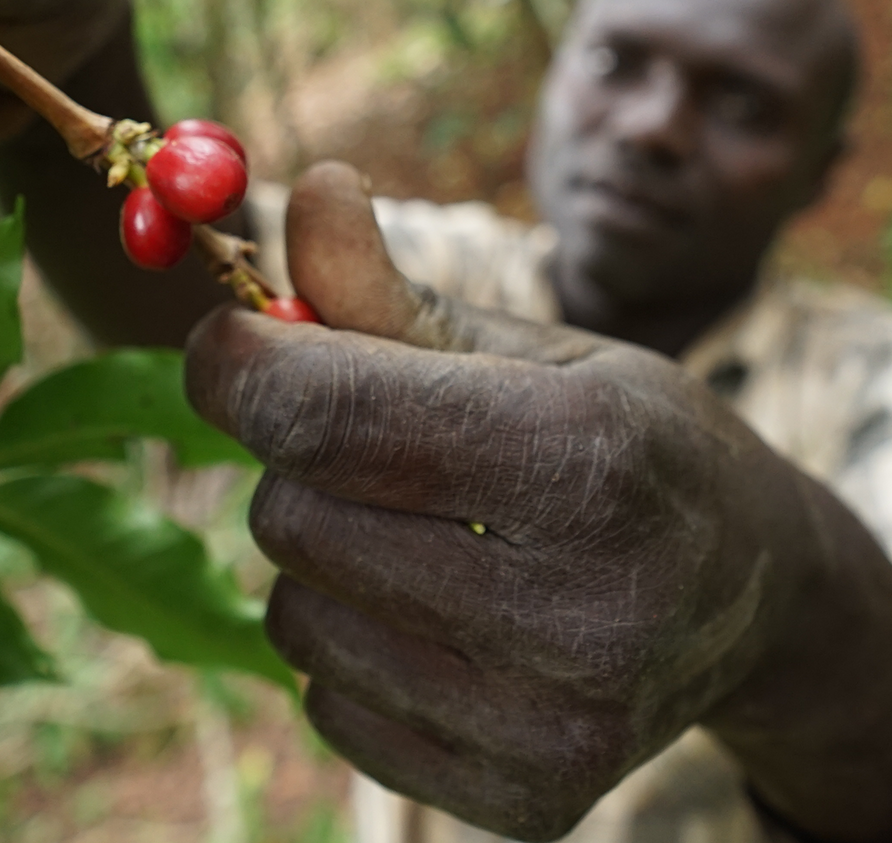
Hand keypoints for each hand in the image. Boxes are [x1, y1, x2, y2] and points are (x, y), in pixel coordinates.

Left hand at [186, 162, 891, 840]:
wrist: (748, 588)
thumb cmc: (617, 436)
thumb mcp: (523, 344)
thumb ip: (388, 286)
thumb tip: (303, 190)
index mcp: (581, 455)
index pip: (323, 414)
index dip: (236, 364)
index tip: (223, 342)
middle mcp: (579, 609)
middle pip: (291, 512)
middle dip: (298, 458)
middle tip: (368, 442)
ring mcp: (552, 724)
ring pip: (292, 613)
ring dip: (318, 555)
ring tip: (414, 530)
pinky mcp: (521, 796)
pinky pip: (324, 699)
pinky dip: (347, 640)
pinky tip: (431, 613)